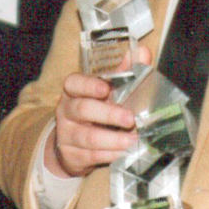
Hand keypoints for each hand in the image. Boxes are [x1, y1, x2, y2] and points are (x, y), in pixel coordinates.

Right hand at [45, 46, 150, 178]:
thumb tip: (142, 52)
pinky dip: (110, 155)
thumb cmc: (96, 110)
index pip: (74, 83)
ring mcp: (67, 134)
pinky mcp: (72, 155)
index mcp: (74, 91)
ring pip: (87, 137)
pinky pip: (91, 156)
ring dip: (112, 139)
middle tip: (130, 119)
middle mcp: (67, 110)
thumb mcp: (107, 90)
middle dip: (108, 114)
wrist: (75, 145)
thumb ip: (124, 71)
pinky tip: (125, 153)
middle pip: (82, 110)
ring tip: (132, 140)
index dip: (88, 85)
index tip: (105, 89)